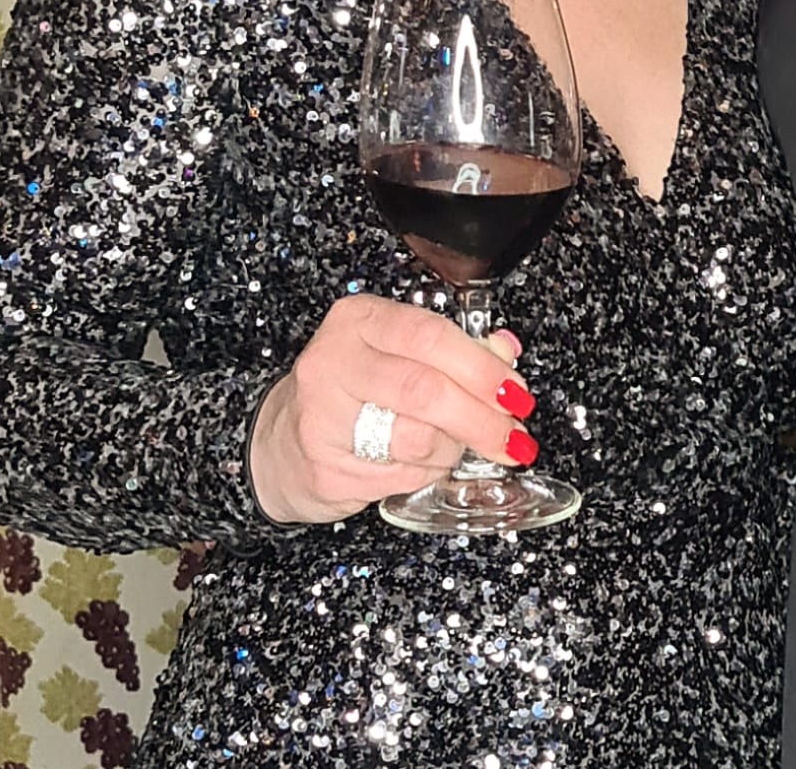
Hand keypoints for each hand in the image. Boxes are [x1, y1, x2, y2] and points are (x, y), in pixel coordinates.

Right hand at [248, 294, 534, 524]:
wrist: (279, 446)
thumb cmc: (349, 392)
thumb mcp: (396, 354)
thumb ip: (451, 349)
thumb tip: (504, 350)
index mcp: (358, 320)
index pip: (431, 336)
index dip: (482, 367)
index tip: (516, 393)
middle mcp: (333, 361)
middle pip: (426, 390)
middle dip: (482, 418)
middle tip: (513, 436)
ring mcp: (322, 417)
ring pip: (418, 438)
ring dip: (455, 448)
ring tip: (458, 446)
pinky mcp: (325, 469)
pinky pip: (401, 476)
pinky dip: (428, 474)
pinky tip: (424, 465)